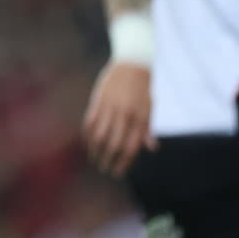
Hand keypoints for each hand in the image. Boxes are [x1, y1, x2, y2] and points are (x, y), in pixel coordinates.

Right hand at [82, 62, 154, 176]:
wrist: (132, 65)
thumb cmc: (142, 89)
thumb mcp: (149, 109)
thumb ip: (147, 129)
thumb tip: (151, 148)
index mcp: (139, 119)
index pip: (130, 148)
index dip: (123, 163)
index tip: (117, 172)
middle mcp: (125, 115)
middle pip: (114, 144)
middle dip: (108, 160)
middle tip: (104, 169)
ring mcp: (111, 108)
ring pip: (100, 135)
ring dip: (96, 150)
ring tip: (94, 159)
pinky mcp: (98, 100)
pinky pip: (90, 121)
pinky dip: (88, 134)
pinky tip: (87, 143)